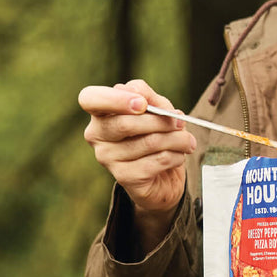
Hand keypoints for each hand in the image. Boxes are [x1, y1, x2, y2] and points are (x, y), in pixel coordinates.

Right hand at [79, 79, 196, 251]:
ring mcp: (107, 158)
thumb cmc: (155, 135)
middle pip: (126, 123)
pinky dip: (177, 156)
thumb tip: (149, 102)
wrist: (162, 177)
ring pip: (149, 142)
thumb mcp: (156, 110)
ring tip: (186, 140)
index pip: (90, 98)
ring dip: (176, 139)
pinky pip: (158, 160)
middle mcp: (97, 135)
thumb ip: (151, 99)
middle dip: (161, 121)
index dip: (115, 99)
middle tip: (180, 123)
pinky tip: (179, 156)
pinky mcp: (124, 177)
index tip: (142, 104)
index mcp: (100, 112)